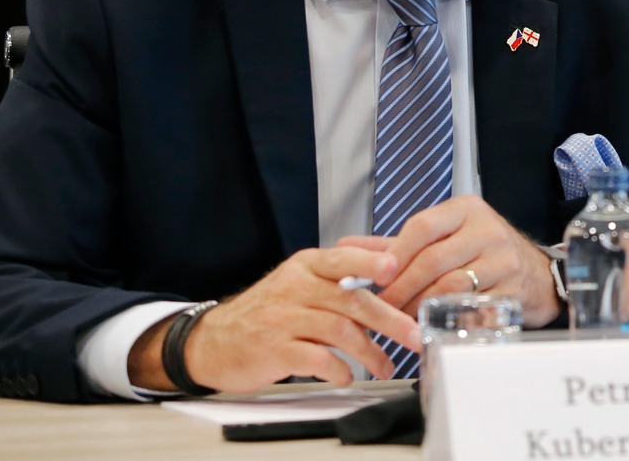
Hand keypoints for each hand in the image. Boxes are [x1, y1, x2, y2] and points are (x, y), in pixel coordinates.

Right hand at [130, 244, 420, 392]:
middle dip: (389, 319)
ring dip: (369, 352)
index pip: (343, 256)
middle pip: (350, 300)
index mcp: (307, 265)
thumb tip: (393, 252)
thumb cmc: (270, 309)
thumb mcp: (302, 277)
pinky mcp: (274, 350)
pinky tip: (348, 376)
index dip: (371, 261)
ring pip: (338, 331)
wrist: (214, 340)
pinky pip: (315, 359)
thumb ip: (344, 266)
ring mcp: (283, 318)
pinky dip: (338, 370)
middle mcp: (296, 287)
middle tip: (414, 335)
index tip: (397, 267)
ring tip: (386, 366)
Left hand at [348, 196, 559, 325]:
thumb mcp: (444, 239)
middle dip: (400, 288)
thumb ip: (394, 244)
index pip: (422, 226)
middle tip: (380, 309)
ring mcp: (503, 260)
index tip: (373, 277)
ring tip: (401, 320)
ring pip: (449, 287)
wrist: (536, 276)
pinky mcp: (512, 290)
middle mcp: (487, 230)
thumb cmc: (481, 254)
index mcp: (466, 210)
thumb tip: (344, 247)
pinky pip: (470, 308)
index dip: (394, 254)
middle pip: (432, 260)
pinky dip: (446, 319)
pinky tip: (430, 326)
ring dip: (419, 307)